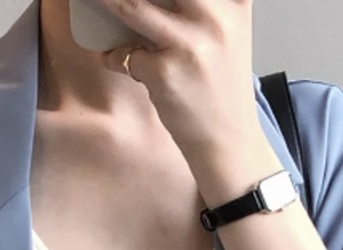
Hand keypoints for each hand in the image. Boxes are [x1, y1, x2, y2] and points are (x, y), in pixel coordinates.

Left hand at [92, 0, 263, 162]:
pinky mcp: (167, 72)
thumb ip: (200, 5)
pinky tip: (117, 60)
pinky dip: (114, 55)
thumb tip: (139, 1)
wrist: (228, 141)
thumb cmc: (219, 86)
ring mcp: (191, 43)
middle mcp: (216, 14)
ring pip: (133, 4)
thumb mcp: (226, 30)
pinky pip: (125, 53)